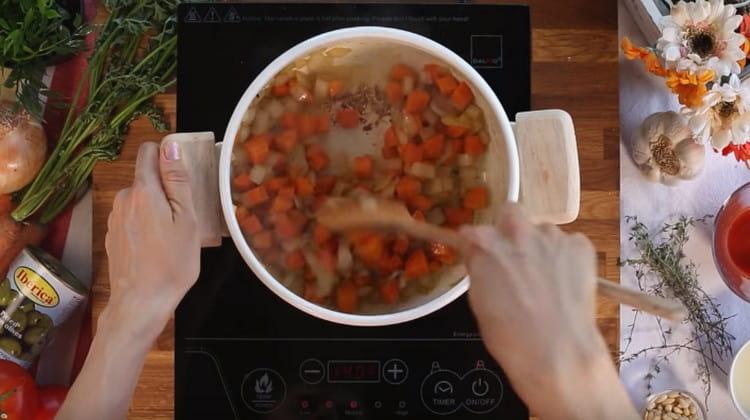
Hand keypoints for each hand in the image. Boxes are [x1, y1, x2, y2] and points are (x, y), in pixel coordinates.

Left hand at [104, 141, 199, 338]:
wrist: (141, 302)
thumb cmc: (172, 263)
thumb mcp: (187, 219)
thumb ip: (178, 180)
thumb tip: (171, 146)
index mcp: (143, 191)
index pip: (149, 152)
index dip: (167, 156)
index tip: (183, 176)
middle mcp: (124, 199)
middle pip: (146, 178)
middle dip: (165, 189)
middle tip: (186, 216)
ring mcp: (115, 218)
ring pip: (140, 200)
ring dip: (155, 208)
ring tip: (173, 235)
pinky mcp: (112, 235)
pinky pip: (132, 218)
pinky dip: (145, 224)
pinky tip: (157, 246)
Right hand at [461, 204, 636, 419]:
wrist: (556, 351)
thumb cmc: (509, 336)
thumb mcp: (479, 301)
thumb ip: (480, 269)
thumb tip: (484, 261)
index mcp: (483, 245)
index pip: (472, 232)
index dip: (478, 246)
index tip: (482, 258)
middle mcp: (515, 232)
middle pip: (510, 213)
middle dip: (510, 229)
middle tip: (516, 257)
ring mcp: (550, 235)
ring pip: (543, 231)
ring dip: (541, 247)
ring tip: (547, 279)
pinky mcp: (579, 245)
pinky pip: (569, 243)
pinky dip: (567, 258)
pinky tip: (566, 283)